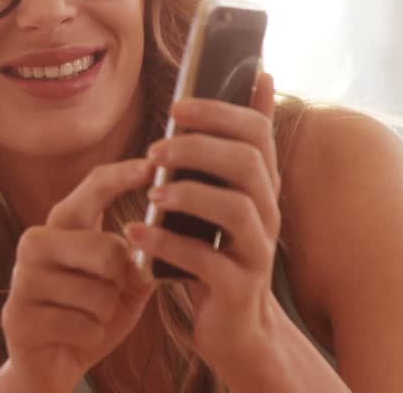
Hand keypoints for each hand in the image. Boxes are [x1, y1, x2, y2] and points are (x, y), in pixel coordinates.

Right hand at [0, 159, 156, 392]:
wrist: (48, 366)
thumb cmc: (88, 316)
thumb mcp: (123, 285)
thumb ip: (139, 258)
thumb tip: (160, 235)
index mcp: (61, 226)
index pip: (92, 189)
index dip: (123, 176)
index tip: (153, 167)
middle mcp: (35, 242)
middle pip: (106, 248)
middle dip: (121, 279)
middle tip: (109, 292)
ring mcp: (21, 279)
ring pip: (98, 295)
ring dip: (105, 315)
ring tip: (86, 318)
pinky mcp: (17, 316)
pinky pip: (82, 326)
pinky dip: (90, 337)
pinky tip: (72, 337)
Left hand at [126, 71, 283, 376]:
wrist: (236, 329)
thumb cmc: (220, 251)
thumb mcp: (229, 193)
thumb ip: (235, 143)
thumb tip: (261, 74)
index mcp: (261, 185)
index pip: (256, 131)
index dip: (219, 112)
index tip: (176, 106)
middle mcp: (268, 213)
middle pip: (247, 162)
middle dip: (198, 148)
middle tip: (154, 149)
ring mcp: (257, 252)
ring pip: (235, 208)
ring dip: (189, 193)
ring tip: (151, 193)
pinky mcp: (238, 288)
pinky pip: (207, 260)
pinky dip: (168, 244)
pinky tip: (135, 232)